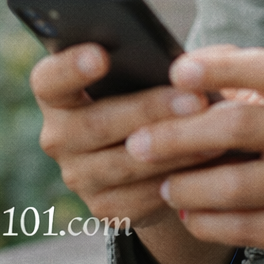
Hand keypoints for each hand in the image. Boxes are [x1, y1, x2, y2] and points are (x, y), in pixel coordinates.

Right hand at [30, 44, 235, 263]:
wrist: (151, 145)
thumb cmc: (147, 87)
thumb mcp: (148, 66)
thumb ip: (160, 56)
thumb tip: (191, 65)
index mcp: (58, 91)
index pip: (49, 79)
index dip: (70, 67)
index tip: (102, 55)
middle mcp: (58, 136)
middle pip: (97, 124)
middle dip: (151, 110)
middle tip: (195, 99)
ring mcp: (78, 176)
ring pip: (125, 164)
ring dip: (173, 149)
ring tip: (214, 132)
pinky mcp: (105, 208)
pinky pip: (142, 197)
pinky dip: (177, 179)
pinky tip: (208, 164)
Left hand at [126, 45, 263, 263]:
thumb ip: (242, 77)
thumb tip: (185, 62)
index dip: (222, 67)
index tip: (177, 71)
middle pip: (242, 126)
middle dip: (182, 135)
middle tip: (138, 142)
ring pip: (241, 184)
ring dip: (191, 186)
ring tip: (164, 185)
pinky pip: (249, 227)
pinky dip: (210, 223)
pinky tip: (188, 215)